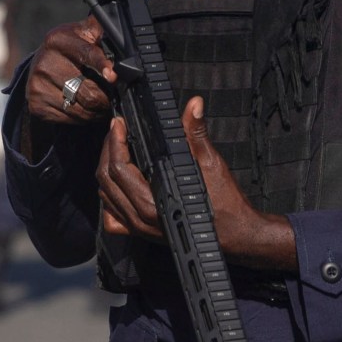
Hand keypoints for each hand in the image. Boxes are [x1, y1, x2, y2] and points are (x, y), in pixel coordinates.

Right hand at [24, 16, 115, 124]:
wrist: (40, 65)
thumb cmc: (69, 48)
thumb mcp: (83, 33)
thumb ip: (100, 30)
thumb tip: (119, 34)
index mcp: (58, 40)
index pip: (86, 54)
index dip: (102, 66)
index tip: (113, 77)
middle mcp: (44, 62)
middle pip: (87, 90)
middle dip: (105, 97)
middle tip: (112, 97)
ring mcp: (37, 85)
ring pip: (80, 109)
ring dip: (96, 111)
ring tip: (101, 105)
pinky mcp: (36, 104)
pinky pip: (69, 118)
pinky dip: (81, 118)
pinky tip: (83, 110)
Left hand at [97, 96, 296, 272]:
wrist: (236, 234)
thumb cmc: (226, 205)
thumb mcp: (211, 164)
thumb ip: (196, 133)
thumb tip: (193, 106)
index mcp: (155, 202)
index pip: (119, 168)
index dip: (115, 141)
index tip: (119, 124)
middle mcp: (142, 218)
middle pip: (106, 180)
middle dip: (108, 150)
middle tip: (116, 131)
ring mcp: (140, 228)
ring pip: (106, 196)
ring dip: (107, 171)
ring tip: (116, 150)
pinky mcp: (142, 233)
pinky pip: (112, 219)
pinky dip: (109, 199)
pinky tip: (118, 185)